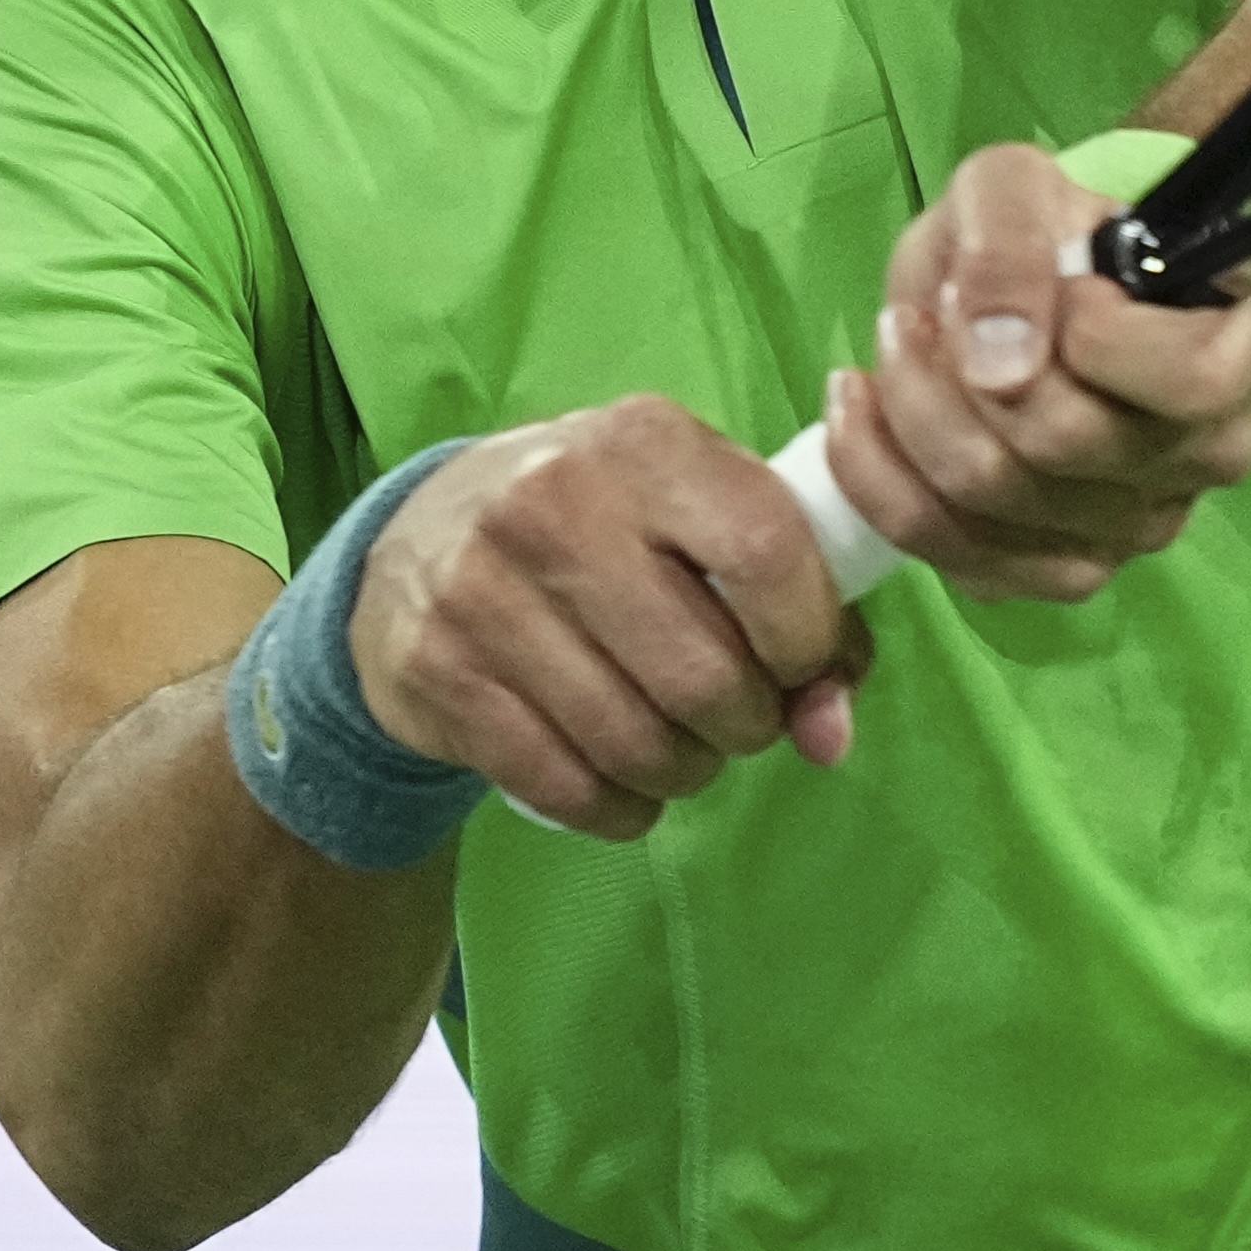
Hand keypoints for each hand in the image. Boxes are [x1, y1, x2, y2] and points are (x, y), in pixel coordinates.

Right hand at [348, 398, 873, 840]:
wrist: (418, 537)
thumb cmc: (599, 525)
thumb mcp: (695, 518)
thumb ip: (794, 605)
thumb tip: (831, 735)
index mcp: (643, 442)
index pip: (765, 552)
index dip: (808, 639)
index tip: (801, 667)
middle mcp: (555, 501)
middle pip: (704, 673)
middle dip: (747, 725)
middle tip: (737, 719)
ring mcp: (484, 587)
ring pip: (636, 744)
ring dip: (685, 772)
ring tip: (681, 749)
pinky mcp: (438, 669)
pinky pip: (566, 787)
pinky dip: (617, 808)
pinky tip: (619, 782)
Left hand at [823, 142, 1250, 603]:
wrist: (995, 296)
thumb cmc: (1030, 234)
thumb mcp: (1010, 187)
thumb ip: (1010, 243)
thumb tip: (1000, 357)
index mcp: (1236, 349)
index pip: (1196, 378)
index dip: (1102, 336)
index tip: (1058, 287)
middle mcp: (1205, 454)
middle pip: (1066, 442)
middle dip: (961, 366)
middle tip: (926, 309)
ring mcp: (1136, 528)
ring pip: (996, 499)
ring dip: (911, 411)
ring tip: (893, 343)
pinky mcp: (1060, 573)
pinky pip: (956, 556)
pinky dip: (881, 480)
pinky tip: (860, 412)